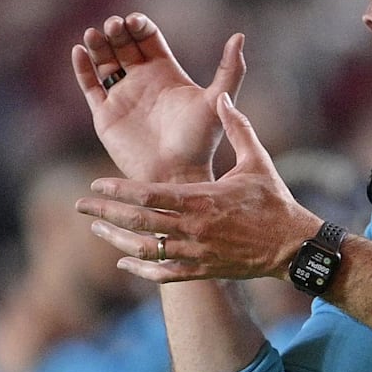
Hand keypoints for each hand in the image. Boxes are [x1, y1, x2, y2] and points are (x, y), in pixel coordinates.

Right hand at [71, 13, 244, 181]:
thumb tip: (240, 35)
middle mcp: (142, 81)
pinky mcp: (105, 116)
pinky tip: (79, 50)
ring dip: (98, 44)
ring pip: (104, 62)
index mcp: (166, 73)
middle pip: (124, 45)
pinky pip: (89, 86)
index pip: (147, 38)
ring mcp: (122, 97)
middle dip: (117, 31)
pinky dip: (82, 67)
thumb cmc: (199, 141)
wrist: (176, 174)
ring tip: (94, 33)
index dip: (139, 25)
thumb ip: (230, 69)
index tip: (134, 21)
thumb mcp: (217, 100)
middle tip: (113, 25)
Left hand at [75, 93, 323, 282]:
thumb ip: (237, 127)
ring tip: (96, 230)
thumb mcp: (257, 159)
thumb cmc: (274, 200)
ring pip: (145, 250)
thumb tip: (222, 97)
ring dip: (116, 240)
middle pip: (138, 223)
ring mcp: (196, 252)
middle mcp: (193, 228)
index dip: (118, 190)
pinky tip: (123, 261)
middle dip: (105, 214)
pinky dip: (140, 269)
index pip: (148, 194)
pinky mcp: (202, 270)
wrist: (292, 246)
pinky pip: (164, 274)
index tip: (96, 184)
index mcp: (201, 199)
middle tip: (79, 207)